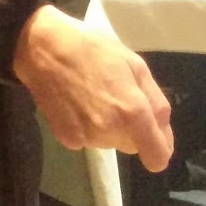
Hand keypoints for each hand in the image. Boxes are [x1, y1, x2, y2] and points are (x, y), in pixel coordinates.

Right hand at [12, 5, 173, 171]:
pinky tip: (77, 103)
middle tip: (117, 96)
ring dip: (109, 128)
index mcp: (132, 112)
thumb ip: (156, 101)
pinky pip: (89, 140)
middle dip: (132, 128)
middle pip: (133, 146)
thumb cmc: (92, 48)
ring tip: (94, 95)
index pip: (157, 157)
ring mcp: (87, 138)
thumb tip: (163, 131)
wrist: (42, 48)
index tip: (154, 136)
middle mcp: (110, 131)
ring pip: (110, 143)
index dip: (160, 149)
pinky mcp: (66, 140)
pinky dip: (87, 127)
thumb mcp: (135, 64)